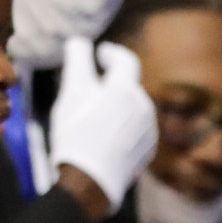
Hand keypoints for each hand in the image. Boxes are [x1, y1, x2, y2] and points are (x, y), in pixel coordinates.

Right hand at [48, 38, 156, 210]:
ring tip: (95, 115)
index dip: (112, 53)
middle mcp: (144, 106)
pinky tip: (105, 137)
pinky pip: (135, 130)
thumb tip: (79, 41)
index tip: (100, 54)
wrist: (90, 181)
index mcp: (126, 88)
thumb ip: (78, 60)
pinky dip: (122, 127)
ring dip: (118, 106)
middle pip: (128, 86)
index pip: (125, 60)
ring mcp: (148, 131)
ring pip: (132, 109)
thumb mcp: (72, 92)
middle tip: (90, 87)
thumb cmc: (77, 133)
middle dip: (111, 83)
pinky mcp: (146, 151)